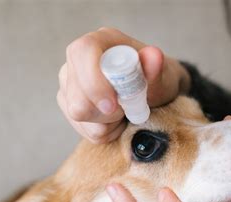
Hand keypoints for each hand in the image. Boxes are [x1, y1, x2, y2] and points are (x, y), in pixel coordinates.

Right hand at [57, 27, 190, 143]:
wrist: (153, 92)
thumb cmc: (156, 78)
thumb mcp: (162, 74)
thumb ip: (156, 67)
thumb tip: (154, 55)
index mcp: (100, 42)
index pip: (82, 53)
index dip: (94, 82)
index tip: (113, 105)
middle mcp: (78, 60)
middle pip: (76, 94)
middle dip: (105, 111)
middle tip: (128, 108)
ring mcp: (69, 83)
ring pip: (77, 113)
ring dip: (107, 122)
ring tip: (124, 112)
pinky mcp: (69, 104)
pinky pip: (82, 128)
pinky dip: (105, 131)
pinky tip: (117, 120)